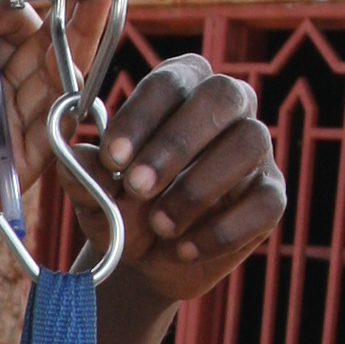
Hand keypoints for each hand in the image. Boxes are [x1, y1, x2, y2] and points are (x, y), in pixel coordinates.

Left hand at [0, 0, 283, 302]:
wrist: (146, 262)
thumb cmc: (120, 209)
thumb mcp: (93, 195)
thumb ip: (84, 174)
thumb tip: (73, 157)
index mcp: (181, 87)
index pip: (171, 81)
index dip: (142, 115)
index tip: (112, 158)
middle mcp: (227, 107)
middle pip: (223, 95)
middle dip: (178, 142)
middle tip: (137, 187)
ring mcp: (255, 150)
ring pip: (249, 142)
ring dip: (199, 187)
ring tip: (159, 225)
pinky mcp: (271, 195)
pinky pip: (265, 201)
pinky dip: (222, 229)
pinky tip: (184, 248)